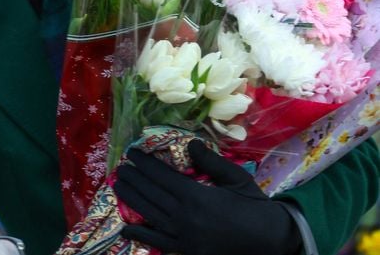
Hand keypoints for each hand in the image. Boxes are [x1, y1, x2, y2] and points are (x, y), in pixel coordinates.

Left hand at [113, 140, 301, 254]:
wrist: (269, 240)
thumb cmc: (252, 205)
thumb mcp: (235, 177)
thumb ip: (210, 161)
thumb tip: (189, 143)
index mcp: (195, 196)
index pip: (161, 176)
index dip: (144, 164)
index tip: (132, 153)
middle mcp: (184, 217)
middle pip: (151, 194)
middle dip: (134, 179)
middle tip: (121, 168)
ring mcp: (183, 236)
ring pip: (150, 215)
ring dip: (132, 200)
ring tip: (120, 186)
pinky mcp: (186, 251)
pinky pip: (158, 242)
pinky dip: (141, 235)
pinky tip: (127, 228)